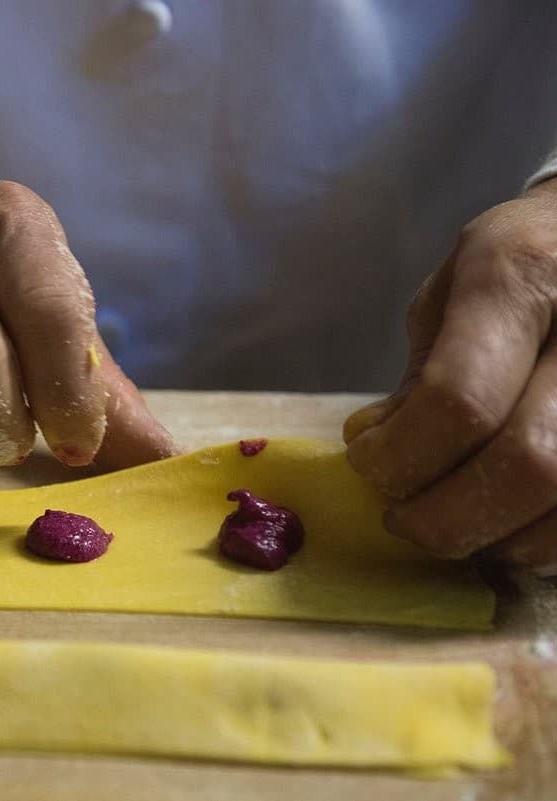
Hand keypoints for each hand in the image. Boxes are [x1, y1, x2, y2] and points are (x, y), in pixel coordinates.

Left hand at [344, 180, 556, 574]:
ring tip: (455, 527)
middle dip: (446, 515)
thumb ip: (420, 374)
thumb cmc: (526, 260)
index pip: (459, 400)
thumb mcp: (454, 289)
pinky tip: (512, 532)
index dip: (401, 456)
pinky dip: (547, 544)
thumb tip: (378, 450)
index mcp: (522, 276)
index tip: (367, 463)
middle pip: (529, 462)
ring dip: (501, 542)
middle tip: (402, 519)